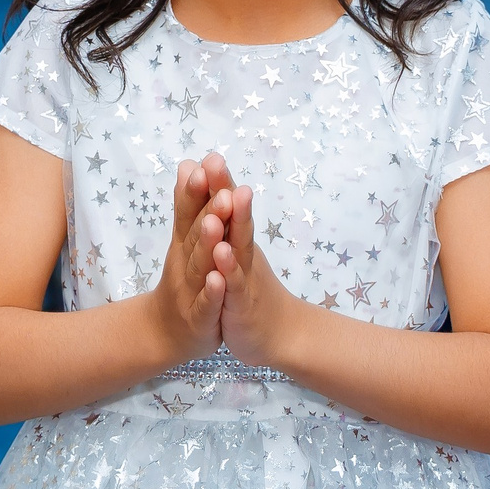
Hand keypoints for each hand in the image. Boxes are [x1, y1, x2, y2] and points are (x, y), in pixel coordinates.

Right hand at [150, 156, 228, 362]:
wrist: (165, 332)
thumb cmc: (181, 279)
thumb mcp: (184, 239)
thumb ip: (188, 204)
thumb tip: (188, 163)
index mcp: (185, 242)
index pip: (190, 211)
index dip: (197, 189)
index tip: (207, 163)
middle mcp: (185, 262)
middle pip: (197, 234)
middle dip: (209, 210)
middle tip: (220, 188)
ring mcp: (190, 290)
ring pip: (200, 265)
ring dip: (208, 244)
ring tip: (216, 224)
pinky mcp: (199, 317)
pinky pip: (206, 303)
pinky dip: (212, 292)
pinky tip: (218, 279)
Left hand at [200, 181, 303, 370]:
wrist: (280, 334)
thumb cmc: (251, 287)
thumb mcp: (234, 251)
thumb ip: (223, 217)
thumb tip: (215, 184)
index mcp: (238, 240)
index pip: (228, 205)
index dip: (219, 181)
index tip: (208, 154)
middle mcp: (244, 253)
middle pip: (235, 217)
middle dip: (225, 190)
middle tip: (216, 162)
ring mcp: (246, 278)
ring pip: (237, 248)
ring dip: (231, 225)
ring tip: (222, 203)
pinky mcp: (242, 304)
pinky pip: (233, 288)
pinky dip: (228, 273)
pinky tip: (221, 260)